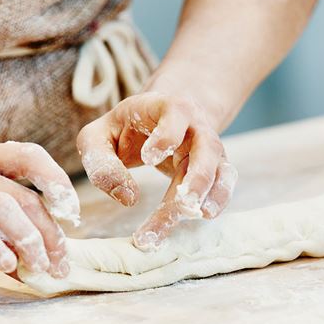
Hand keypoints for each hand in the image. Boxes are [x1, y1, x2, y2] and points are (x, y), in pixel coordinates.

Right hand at [0, 141, 78, 277]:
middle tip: (60, 261)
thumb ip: (2, 226)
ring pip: (3, 206)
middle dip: (50, 231)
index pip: (30, 156)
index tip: (73, 215)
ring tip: (39, 267)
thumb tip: (41, 258)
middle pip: (23, 194)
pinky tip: (6, 265)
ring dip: (29, 241)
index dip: (58, 183)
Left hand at [77, 91, 237, 249]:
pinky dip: (218, 201)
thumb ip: (100, 162)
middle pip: (205, 149)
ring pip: (219, 171)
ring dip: (209, 195)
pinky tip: (204, 216)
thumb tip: (127, 197)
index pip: (175, 114)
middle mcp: (196, 127)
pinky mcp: (215, 170)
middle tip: (182, 204)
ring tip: (193, 216)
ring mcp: (210, 149)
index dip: (166, 134)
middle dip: (196, 177)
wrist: (158, 122)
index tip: (148, 159)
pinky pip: (224, 185)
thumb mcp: (98, 136)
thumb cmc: (123, 129)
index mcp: (167, 107)